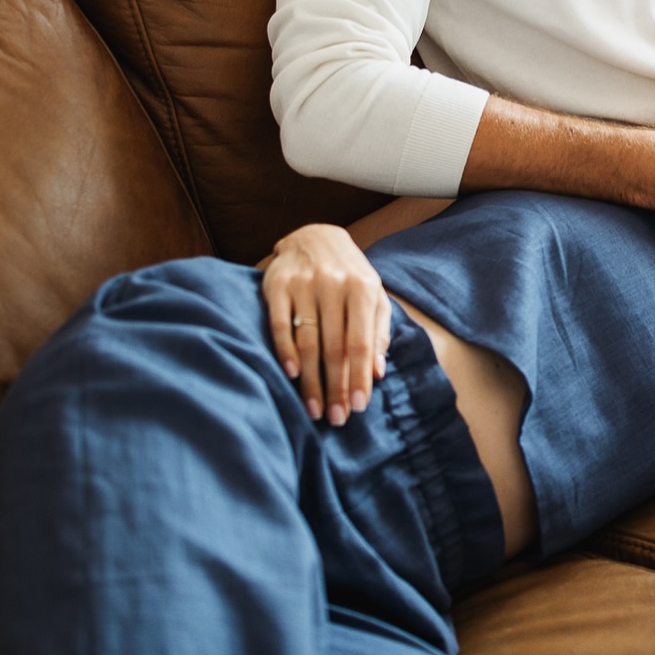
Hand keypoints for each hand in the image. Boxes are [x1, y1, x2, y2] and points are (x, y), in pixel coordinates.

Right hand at [260, 224, 391, 424]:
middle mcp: (334, 284)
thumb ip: (379, 331)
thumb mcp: (373, 295)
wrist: (314, 236)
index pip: (361, 343)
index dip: (359, 377)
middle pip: (334, 347)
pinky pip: (279, 325)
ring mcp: (304, 284)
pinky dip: (284, 352)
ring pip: (307, 341)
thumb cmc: (350, 274)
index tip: (357, 408)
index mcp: (363, 288)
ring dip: (310, 380)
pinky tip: (290, 375)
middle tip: (335, 418)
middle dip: (335, 387)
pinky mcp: (276, 285)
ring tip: (314, 408)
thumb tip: (378, 373)